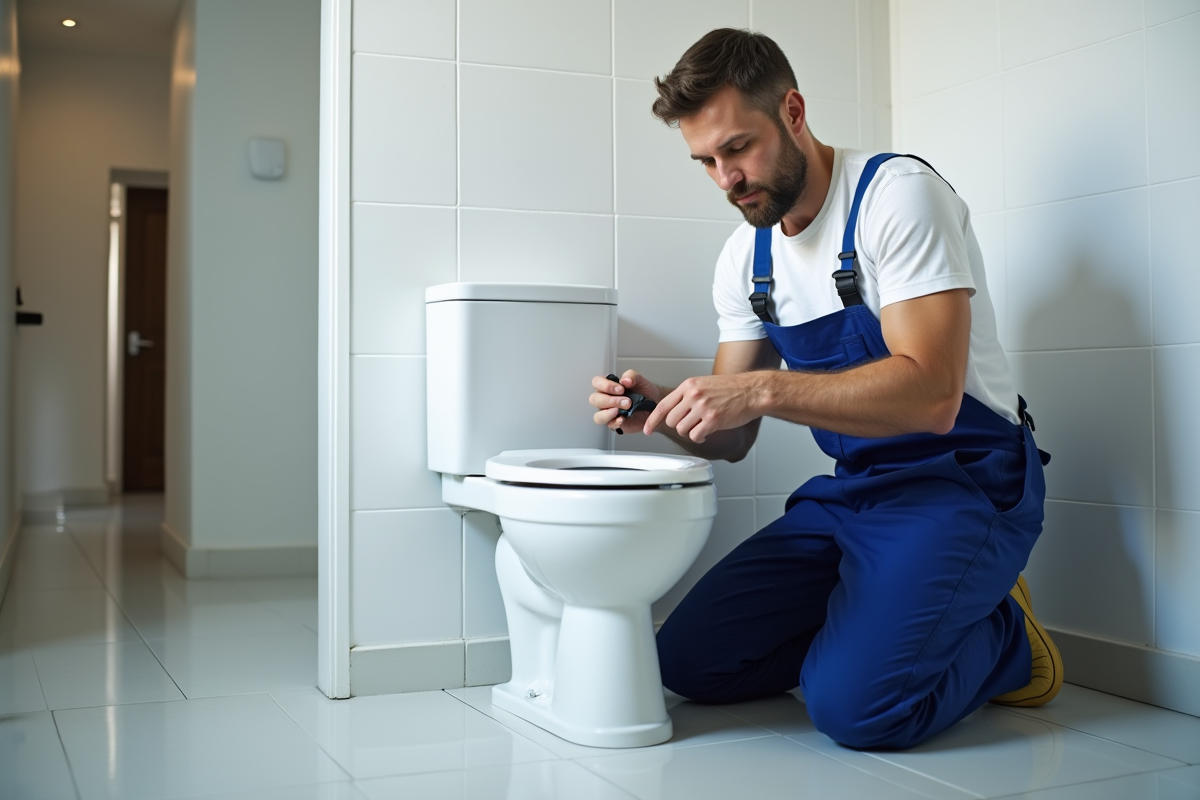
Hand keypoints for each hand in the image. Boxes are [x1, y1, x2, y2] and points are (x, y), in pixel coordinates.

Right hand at [590, 370, 662, 434]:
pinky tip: (623, 418)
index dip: (605, 385)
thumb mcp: (640, 380)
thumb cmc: (644, 392)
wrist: (654, 405)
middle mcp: (605, 399)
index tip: (621, 388)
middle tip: (627, 401)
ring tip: (624, 409)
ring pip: (598, 415)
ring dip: (609, 412)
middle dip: (610, 400)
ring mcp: (608, 413)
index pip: (596, 383)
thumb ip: (631, 376)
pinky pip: (609, 424)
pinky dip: (616, 421)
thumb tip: (624, 380)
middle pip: (594, 399)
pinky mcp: (614, 423)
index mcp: (608, 386)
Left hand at [644, 373, 764, 442]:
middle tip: (690, 425)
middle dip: (679, 426)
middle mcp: (694, 395)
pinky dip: (700, 438)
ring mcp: (703, 407)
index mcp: (689, 386)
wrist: (752, 391)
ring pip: (682, 429)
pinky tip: (707, 433)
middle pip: (671, 420)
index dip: (652, 419)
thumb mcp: (704, 384)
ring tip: (701, 427)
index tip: (647, 428)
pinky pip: (696, 436)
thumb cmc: (731, 389)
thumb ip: (688, 395)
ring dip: (691, 432)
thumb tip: (674, 410)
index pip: (663, 405)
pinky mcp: (713, 419)